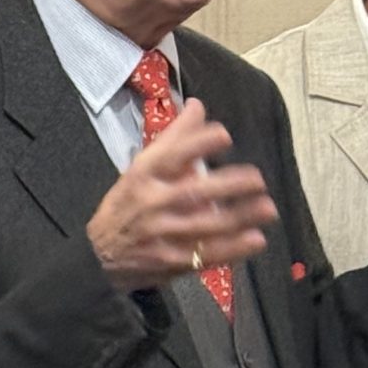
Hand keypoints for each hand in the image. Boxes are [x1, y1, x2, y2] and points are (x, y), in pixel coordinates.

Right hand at [87, 98, 278, 288]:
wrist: (100, 257)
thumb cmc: (126, 205)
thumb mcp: (141, 167)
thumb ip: (173, 138)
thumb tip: (198, 106)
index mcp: (143, 175)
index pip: (170, 156)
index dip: (197, 144)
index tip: (224, 135)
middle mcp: (152, 203)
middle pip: (192, 193)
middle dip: (228, 186)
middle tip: (258, 178)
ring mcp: (163, 235)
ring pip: (204, 225)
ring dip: (239, 217)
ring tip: (267, 208)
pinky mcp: (173, 261)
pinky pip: (206, 254)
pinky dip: (233, 248)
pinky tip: (256, 239)